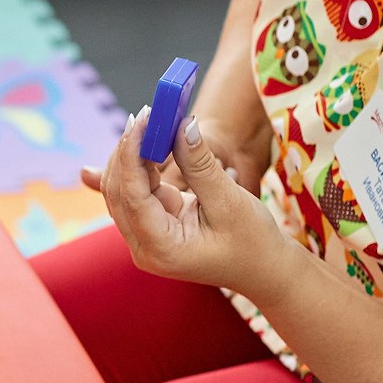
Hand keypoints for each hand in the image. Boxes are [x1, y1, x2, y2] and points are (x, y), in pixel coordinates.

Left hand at [82, 108, 293, 291]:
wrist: (264, 269)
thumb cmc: (253, 243)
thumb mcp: (229, 202)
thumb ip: (199, 165)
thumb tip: (180, 125)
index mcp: (160, 248)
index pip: (131, 195)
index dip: (131, 153)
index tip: (143, 118)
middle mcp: (143, 246)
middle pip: (118, 191)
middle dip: (128, 150)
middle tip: (147, 113)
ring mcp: (145, 237)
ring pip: (123, 189)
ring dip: (133, 154)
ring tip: (151, 120)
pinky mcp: (152, 225)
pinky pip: (136, 190)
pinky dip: (140, 165)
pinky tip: (146, 139)